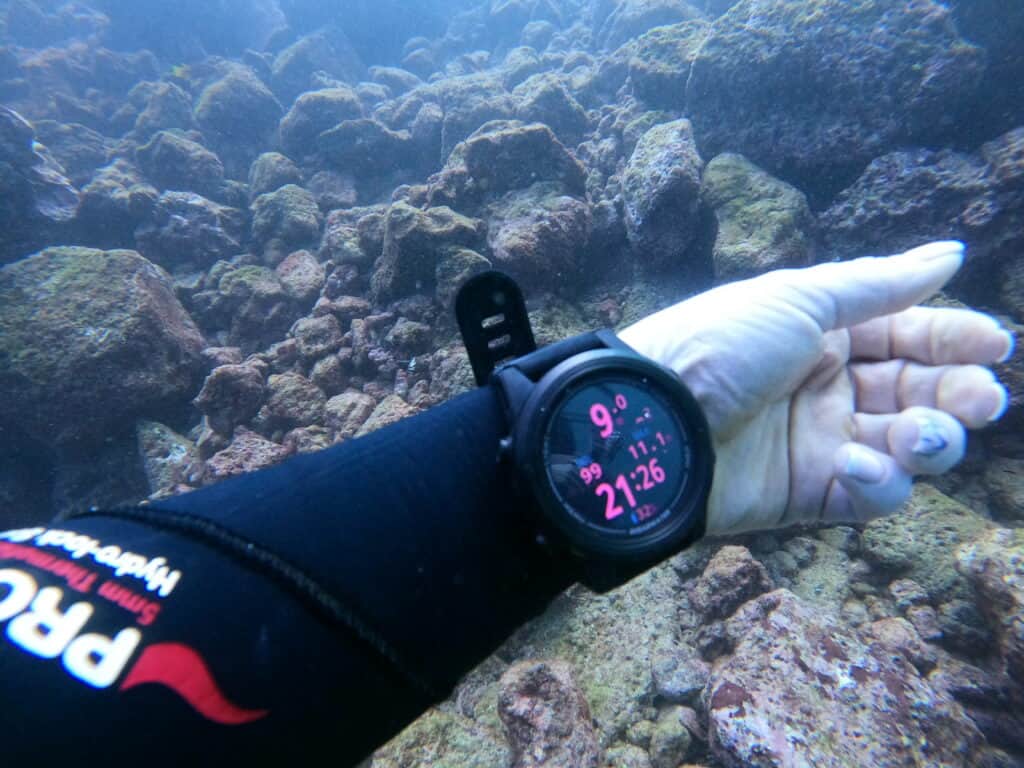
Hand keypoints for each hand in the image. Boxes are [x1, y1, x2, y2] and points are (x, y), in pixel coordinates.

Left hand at [619, 242, 1014, 533]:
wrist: (653, 420)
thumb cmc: (718, 345)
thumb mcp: (798, 298)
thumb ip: (878, 283)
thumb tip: (951, 254)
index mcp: (821, 333)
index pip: (906, 334)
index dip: (953, 338)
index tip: (996, 344)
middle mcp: (825, 386)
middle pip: (917, 392)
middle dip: (957, 394)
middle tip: (982, 398)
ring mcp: (818, 443)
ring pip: (905, 447)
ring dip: (931, 440)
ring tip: (923, 434)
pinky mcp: (806, 495)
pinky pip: (868, 494)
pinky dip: (878, 482)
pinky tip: (855, 464)